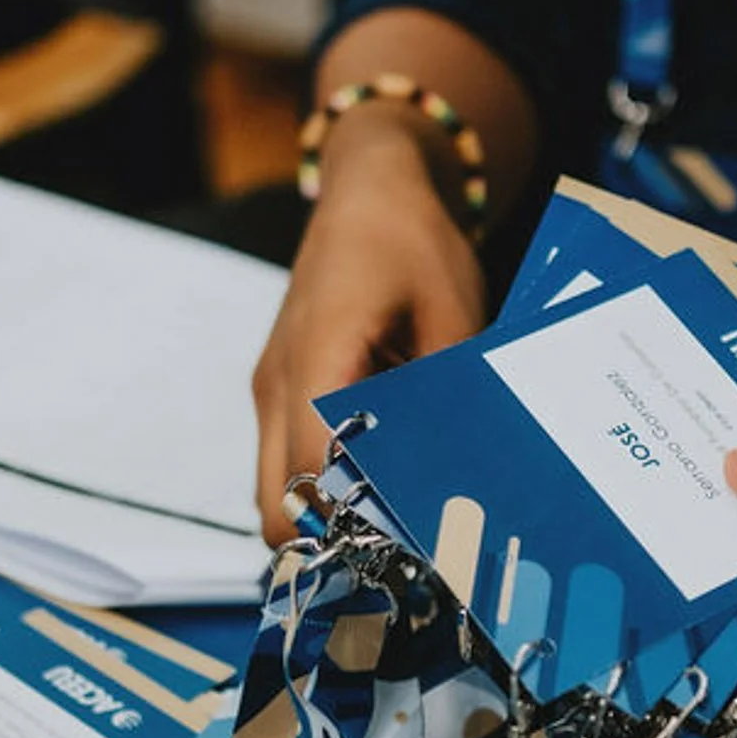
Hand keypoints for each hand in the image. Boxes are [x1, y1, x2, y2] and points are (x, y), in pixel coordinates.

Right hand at [252, 117, 486, 542]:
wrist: (368, 187)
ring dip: (325, 512)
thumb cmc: (412, 241)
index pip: (311, 470)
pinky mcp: (279, 388)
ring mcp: (271, 387)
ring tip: (396, 521)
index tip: (410, 548)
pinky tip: (381, 478)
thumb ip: (449, 397)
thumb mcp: (453, 314)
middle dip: (331, 537)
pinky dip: (321, 482)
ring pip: (275, 489)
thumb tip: (465, 477)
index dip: (353, 521)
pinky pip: (285, 459)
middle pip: (278, 502)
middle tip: (403, 550)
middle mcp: (278, 382)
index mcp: (318, 356)